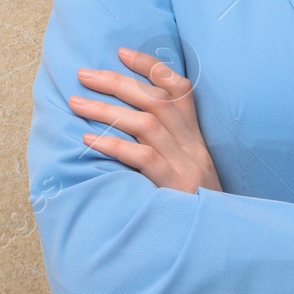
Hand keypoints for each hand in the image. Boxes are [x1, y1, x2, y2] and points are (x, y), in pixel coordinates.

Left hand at [68, 47, 223, 194]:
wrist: (218, 240)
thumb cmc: (194, 207)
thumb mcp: (188, 171)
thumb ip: (168, 148)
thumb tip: (127, 125)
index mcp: (195, 138)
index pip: (179, 90)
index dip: (152, 67)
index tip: (122, 53)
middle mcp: (193, 146)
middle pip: (155, 100)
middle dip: (117, 81)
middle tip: (83, 73)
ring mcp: (186, 164)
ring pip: (146, 123)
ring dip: (107, 110)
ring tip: (75, 103)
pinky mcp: (175, 185)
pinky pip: (143, 157)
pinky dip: (114, 144)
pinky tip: (88, 140)